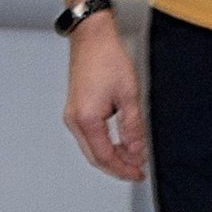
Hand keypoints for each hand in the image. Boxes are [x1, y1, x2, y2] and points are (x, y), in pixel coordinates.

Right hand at [62, 15, 146, 181]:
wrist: (92, 38)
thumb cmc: (107, 58)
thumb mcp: (128, 95)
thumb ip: (132, 127)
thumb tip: (136, 150)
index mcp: (86, 119)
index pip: (105, 156)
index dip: (123, 169)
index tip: (138, 173)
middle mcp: (75, 120)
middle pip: (95, 157)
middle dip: (117, 167)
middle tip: (137, 170)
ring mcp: (73, 115)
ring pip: (91, 148)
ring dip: (111, 156)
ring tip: (132, 158)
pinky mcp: (76, 110)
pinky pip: (89, 137)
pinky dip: (104, 144)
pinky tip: (119, 143)